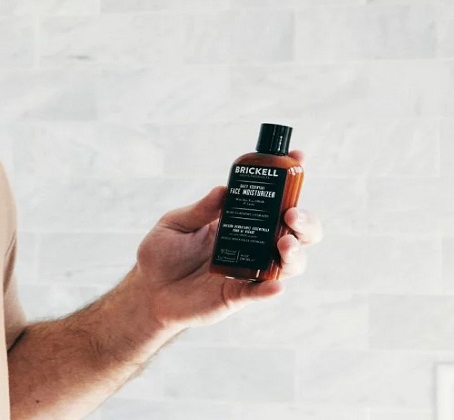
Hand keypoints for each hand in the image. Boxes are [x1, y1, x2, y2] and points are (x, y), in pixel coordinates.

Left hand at [131, 150, 321, 330]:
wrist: (147, 291)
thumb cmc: (162, 253)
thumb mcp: (175, 224)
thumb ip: (199, 210)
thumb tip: (223, 190)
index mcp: (239, 220)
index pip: (273, 198)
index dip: (290, 179)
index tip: (298, 157)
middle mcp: (252, 244)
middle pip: (296, 232)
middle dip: (305, 222)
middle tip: (292, 214)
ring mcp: (248, 271)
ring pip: (289, 264)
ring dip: (294, 254)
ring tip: (283, 244)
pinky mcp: (237, 295)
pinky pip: (259, 292)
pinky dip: (269, 289)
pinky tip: (274, 285)